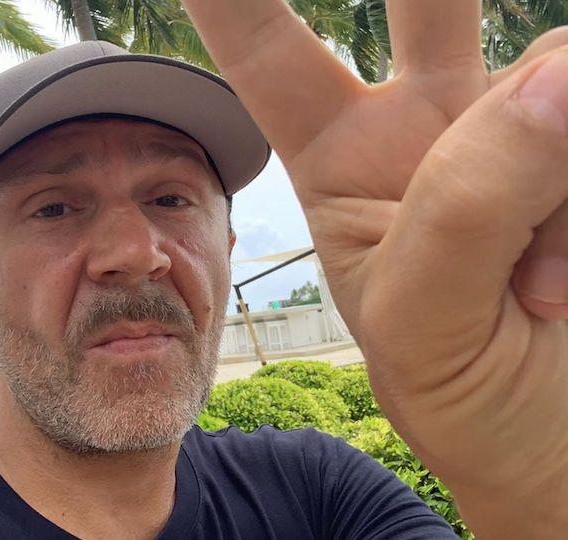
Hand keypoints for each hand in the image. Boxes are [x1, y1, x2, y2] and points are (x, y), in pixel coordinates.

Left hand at [182, 1, 567, 536]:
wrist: (554, 445)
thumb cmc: (470, 399)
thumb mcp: (424, 325)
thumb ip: (462, 210)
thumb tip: (553, 81)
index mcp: (345, 168)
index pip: (266, 58)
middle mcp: (431, 131)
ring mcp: (520, 133)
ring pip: (548, 73)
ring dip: (552, 168)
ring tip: (541, 287)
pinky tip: (566, 280)